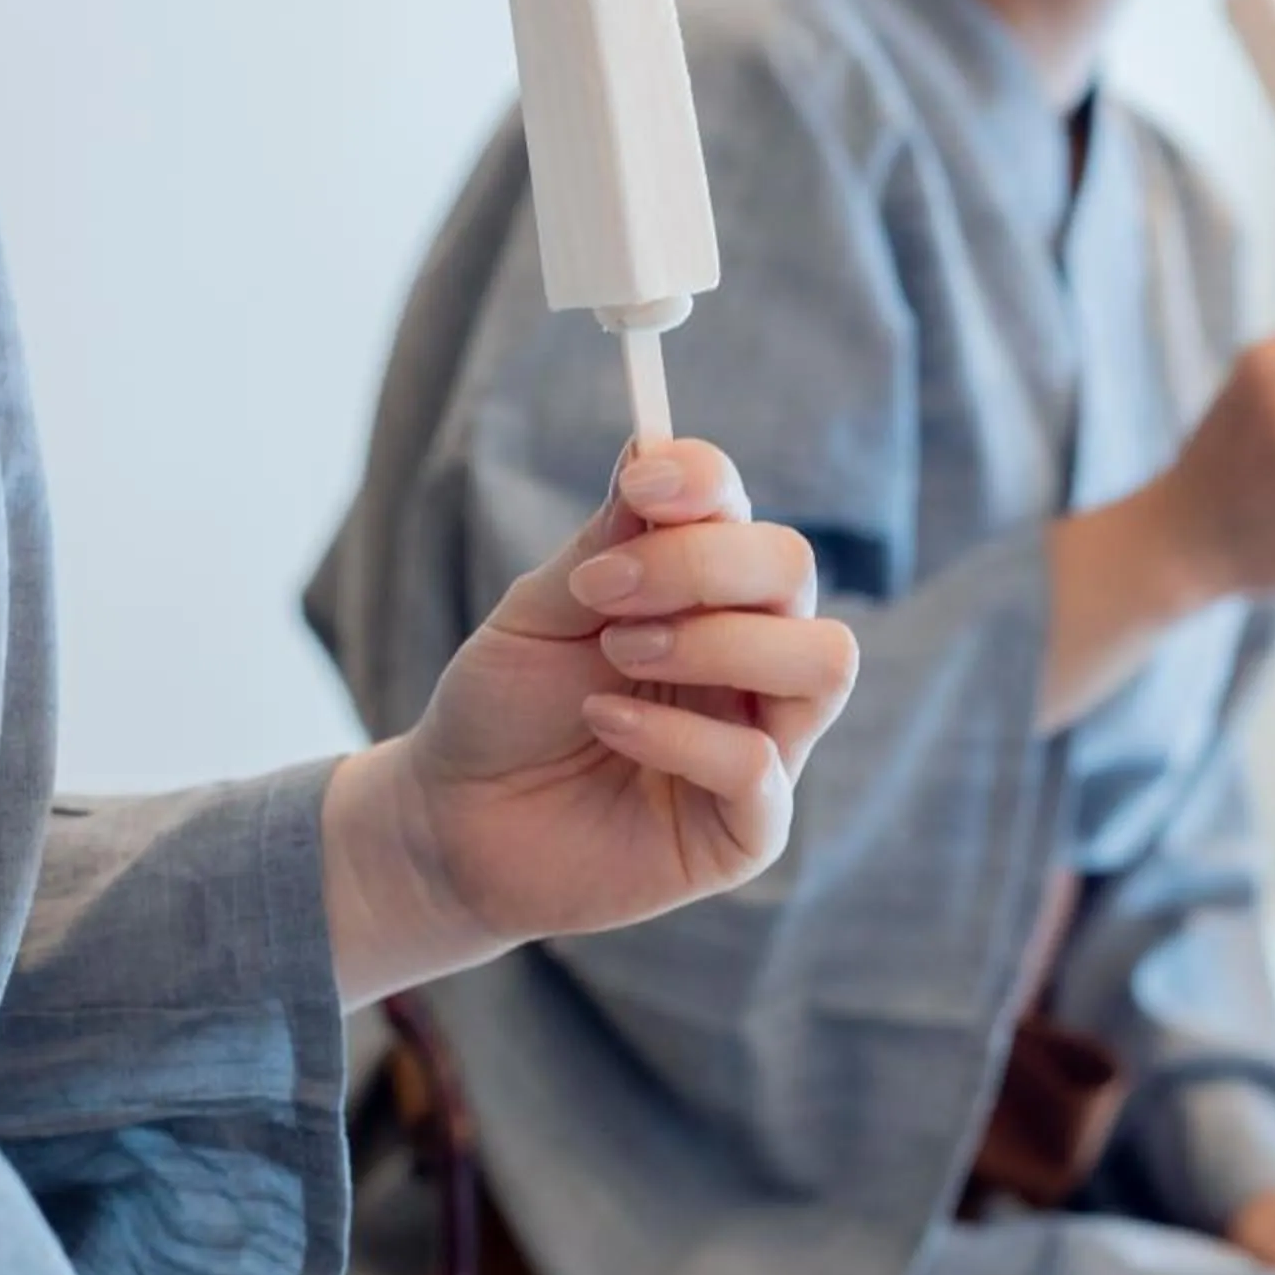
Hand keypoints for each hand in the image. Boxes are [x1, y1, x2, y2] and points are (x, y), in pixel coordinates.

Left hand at [361, 441, 856, 952]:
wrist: (450, 825)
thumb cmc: (500, 711)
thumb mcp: (538, 611)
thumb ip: (605, 543)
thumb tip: (654, 445)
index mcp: (705, 597)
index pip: (746, 514)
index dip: (707, 483)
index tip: (641, 482)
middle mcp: (749, 660)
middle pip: (794, 570)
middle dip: (703, 564)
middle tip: (602, 593)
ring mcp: (761, 741)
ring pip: (823, 660)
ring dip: (718, 642)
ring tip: (619, 653)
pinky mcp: (749, 828)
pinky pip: (761, 765)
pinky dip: (680, 736)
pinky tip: (606, 724)